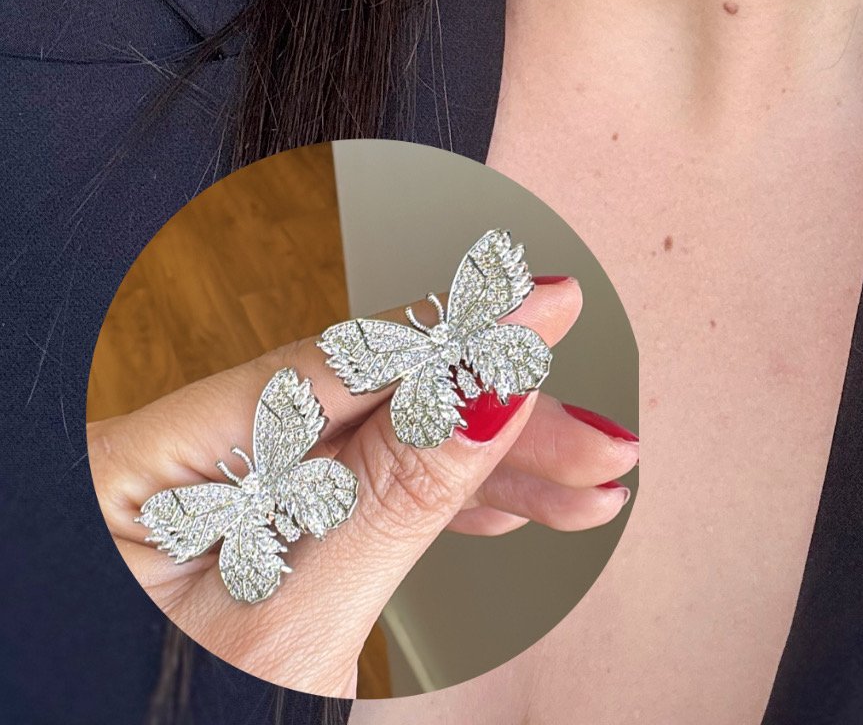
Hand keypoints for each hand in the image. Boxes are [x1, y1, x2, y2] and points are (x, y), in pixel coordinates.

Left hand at [88, 276, 636, 696]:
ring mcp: (216, 496)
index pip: (327, 367)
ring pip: (378, 449)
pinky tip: (520, 502)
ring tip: (592, 481)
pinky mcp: (256, 532)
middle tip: (600, 439)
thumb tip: (485, 392)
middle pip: (365, 404)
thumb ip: (389, 497)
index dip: (451, 332)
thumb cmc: (187, 715)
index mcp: (142, 462)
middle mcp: (176, 459)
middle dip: (494, 422)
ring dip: (489, 469)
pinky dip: (441, 504)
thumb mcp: (294, 623)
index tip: (544, 299)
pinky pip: (360, 493)